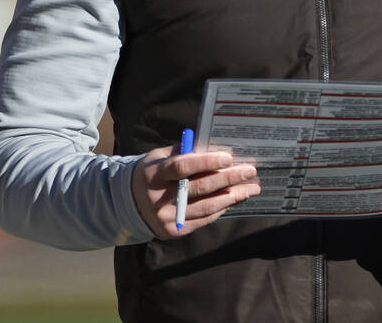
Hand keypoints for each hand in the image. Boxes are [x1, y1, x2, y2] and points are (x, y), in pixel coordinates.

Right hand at [131, 145, 259, 238]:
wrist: (130, 202)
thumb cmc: (154, 173)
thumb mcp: (161, 157)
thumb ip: (185, 153)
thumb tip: (217, 149)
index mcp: (153, 175)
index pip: (182, 167)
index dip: (206, 162)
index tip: (229, 157)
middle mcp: (158, 199)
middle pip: (199, 188)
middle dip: (228, 178)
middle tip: (250, 171)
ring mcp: (166, 218)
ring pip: (206, 207)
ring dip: (232, 196)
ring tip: (252, 188)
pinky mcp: (174, 231)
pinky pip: (204, 219)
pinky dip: (222, 208)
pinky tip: (235, 199)